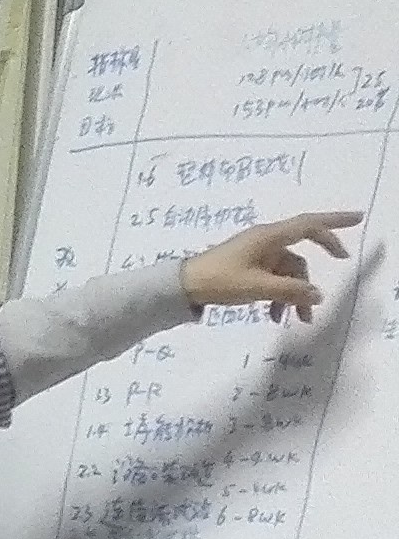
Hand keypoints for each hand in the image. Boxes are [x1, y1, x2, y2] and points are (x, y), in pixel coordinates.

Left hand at [181, 210, 360, 320]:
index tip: (358, 219)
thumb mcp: (257, 287)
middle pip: (300, 256)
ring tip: (293, 319)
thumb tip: (316, 296)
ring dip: (292, 295)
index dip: (335, 222)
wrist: (180, 286)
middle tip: (318, 301)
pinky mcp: (248, 268)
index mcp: (270, 237)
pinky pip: (273, 279)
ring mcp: (257, 255)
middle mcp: (266, 242)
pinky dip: (278, 295)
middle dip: (309, 281)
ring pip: (287, 273)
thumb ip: (289, 291)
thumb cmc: (218, 280)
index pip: (310, 224)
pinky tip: (274, 315)